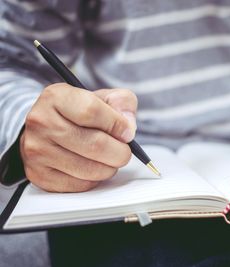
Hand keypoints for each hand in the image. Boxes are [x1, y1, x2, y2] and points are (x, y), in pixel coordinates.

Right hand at [20, 83, 136, 191]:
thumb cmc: (79, 113)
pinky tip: (93, 167)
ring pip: (90, 169)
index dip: (117, 124)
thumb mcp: (102, 97)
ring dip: (110, 167)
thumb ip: (122, 102)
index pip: (92, 111)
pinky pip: (81, 184)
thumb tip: (128, 126)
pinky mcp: (40, 175)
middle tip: (124, 151)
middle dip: (120, 152)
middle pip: (95, 144)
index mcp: (56, 97)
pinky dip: (95, 179)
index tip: (127, 132)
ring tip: (109, 158)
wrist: (48, 129)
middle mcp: (42, 122)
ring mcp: (38, 150)